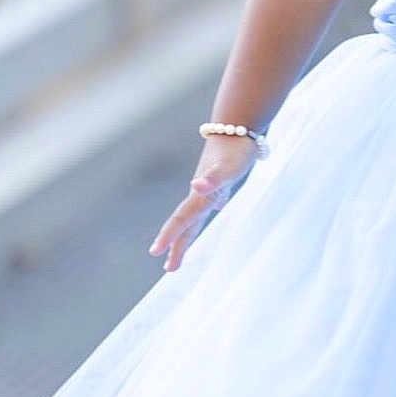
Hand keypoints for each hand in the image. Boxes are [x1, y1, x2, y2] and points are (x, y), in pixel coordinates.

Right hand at [147, 138, 255, 271]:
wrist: (240, 128)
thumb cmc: (235, 149)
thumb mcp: (227, 167)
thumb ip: (213, 178)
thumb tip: (196, 185)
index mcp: (202, 195)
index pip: (183, 220)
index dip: (171, 236)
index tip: (155, 253)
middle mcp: (203, 194)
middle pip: (187, 223)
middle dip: (177, 245)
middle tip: (168, 269)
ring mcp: (211, 188)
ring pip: (196, 216)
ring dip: (188, 234)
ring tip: (180, 252)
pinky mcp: (221, 180)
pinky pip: (212, 199)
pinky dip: (209, 207)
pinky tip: (214, 207)